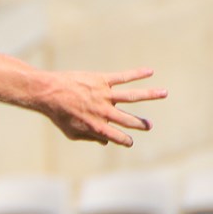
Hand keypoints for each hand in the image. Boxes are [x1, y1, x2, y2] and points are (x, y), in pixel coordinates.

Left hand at [37, 67, 166, 146]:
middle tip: (149, 126)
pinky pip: (123, 77)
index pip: (117, 137)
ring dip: (150, 94)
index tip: (129, 141)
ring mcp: (104, 95)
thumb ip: (90, 138)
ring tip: (164, 93)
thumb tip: (105, 142)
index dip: (125, 141)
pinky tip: (150, 71)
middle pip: (128, 119)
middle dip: (140, 123)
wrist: (47, 92)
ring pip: (132, 96)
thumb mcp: (71, 132)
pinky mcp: (101, 80)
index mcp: (97, 126)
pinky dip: (137, 74)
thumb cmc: (58, 114)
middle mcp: (103, 112)